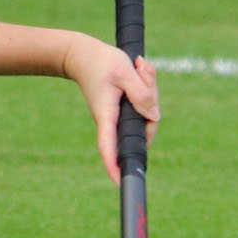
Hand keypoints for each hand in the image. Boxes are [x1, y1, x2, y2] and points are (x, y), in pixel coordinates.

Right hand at [63, 36, 159, 183]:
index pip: (110, 145)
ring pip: (148, 114)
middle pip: (143, 127)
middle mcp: (112, 121)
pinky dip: (148, 88)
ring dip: (151, 90)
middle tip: (142, 71)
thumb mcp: (123, 71)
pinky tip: (140, 70)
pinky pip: (145, 105)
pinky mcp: (125, 110)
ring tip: (140, 68)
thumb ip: (141, 92)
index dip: (114, 165)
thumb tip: (154, 115)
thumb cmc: (100, 62)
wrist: (82, 55)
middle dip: (152, 102)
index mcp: (107, 115)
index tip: (119, 182)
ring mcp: (119, 117)